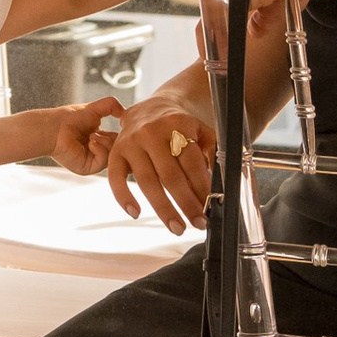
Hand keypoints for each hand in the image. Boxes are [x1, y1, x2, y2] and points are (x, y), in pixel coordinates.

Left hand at [46, 94, 125, 174]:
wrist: (54, 128)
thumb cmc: (70, 118)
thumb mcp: (94, 108)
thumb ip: (111, 105)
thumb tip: (125, 111)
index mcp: (100, 139)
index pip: (119, 140)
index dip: (122, 133)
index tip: (122, 124)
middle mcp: (97, 151)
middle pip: (119, 148)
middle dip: (114, 138)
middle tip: (102, 130)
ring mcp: (93, 161)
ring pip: (114, 154)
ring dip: (105, 141)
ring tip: (91, 135)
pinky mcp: (88, 168)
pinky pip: (104, 160)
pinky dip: (99, 148)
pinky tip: (90, 141)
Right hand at [104, 88, 216, 231]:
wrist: (148, 108)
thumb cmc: (177, 125)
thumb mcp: (200, 130)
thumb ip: (213, 151)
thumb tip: (221, 181)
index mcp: (177, 126)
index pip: (192, 163)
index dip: (201, 188)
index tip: (209, 207)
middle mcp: (152, 133)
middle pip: (171, 176)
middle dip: (186, 204)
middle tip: (198, 223)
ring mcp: (131, 143)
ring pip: (147, 182)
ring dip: (163, 209)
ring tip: (177, 227)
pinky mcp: (116, 152)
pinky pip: (116, 178)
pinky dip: (124, 198)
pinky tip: (136, 213)